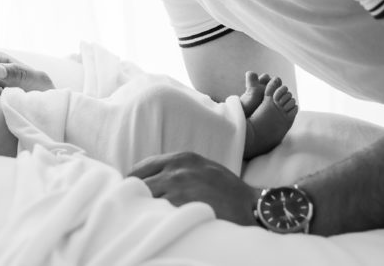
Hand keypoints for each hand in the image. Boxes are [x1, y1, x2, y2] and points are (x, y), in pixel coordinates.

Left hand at [127, 152, 256, 225]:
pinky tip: (156, 225)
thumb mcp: (201, 169)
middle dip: (136, 197)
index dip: (134, 183)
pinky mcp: (180, 204)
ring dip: (143, 209)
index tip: (132, 195)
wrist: (251, 206)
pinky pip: (156, 212)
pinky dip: (154, 219)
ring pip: (145, 198)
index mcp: (180, 158)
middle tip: (134, 211)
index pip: (141, 168)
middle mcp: (176, 169)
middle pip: (138, 184)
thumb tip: (151, 180)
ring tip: (143, 219)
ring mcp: (177, 186)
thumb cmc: (228, 190)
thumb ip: (177, 170)